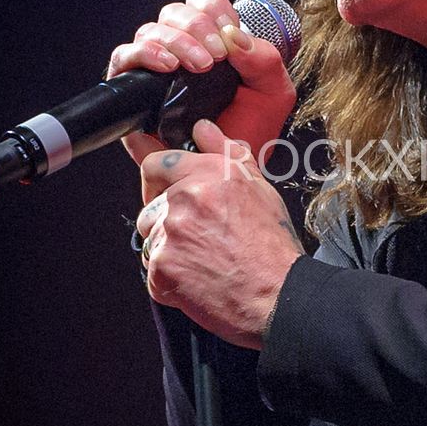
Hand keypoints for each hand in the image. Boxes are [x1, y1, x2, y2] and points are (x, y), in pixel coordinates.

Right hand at [107, 0, 296, 174]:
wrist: (226, 171)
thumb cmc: (249, 133)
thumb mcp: (273, 93)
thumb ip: (264, 60)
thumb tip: (234, 35)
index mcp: (210, 43)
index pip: (201, 4)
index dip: (214, 8)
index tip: (230, 31)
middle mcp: (178, 51)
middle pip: (174, 13)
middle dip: (197, 26)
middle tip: (216, 56)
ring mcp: (153, 70)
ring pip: (149, 31)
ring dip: (177, 41)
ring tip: (199, 65)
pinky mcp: (132, 92)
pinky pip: (124, 58)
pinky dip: (144, 54)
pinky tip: (167, 66)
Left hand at [136, 120, 304, 347]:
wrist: (277, 296)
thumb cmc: (272, 247)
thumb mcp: (259, 189)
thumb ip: (227, 152)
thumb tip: (204, 129)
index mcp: (209, 175)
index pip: (155, 163)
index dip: (156, 177)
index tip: (154, 184)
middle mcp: (185, 200)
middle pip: (149, 204)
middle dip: (166, 218)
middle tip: (198, 235)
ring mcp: (169, 235)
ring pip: (150, 237)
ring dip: (167, 247)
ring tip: (202, 258)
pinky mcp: (160, 269)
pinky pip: (152, 269)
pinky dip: (169, 277)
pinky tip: (197, 278)